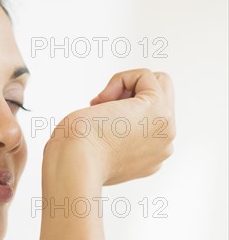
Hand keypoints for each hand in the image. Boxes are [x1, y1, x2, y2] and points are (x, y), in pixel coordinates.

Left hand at [46, 69, 175, 185]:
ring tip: (100, 105)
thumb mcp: (99, 151)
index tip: (99, 121)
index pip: (149, 118)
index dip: (123, 109)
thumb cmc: (73, 157)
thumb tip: (112, 121)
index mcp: (150, 157)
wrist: (73, 163)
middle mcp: (164, 144)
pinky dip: (120, 79)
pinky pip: (145, 76)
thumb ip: (115, 141)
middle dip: (130, 93)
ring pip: (159, 83)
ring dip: (125, 86)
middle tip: (102, 107)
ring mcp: (165, 127)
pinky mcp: (157, 109)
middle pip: (162, 98)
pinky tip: (101, 101)